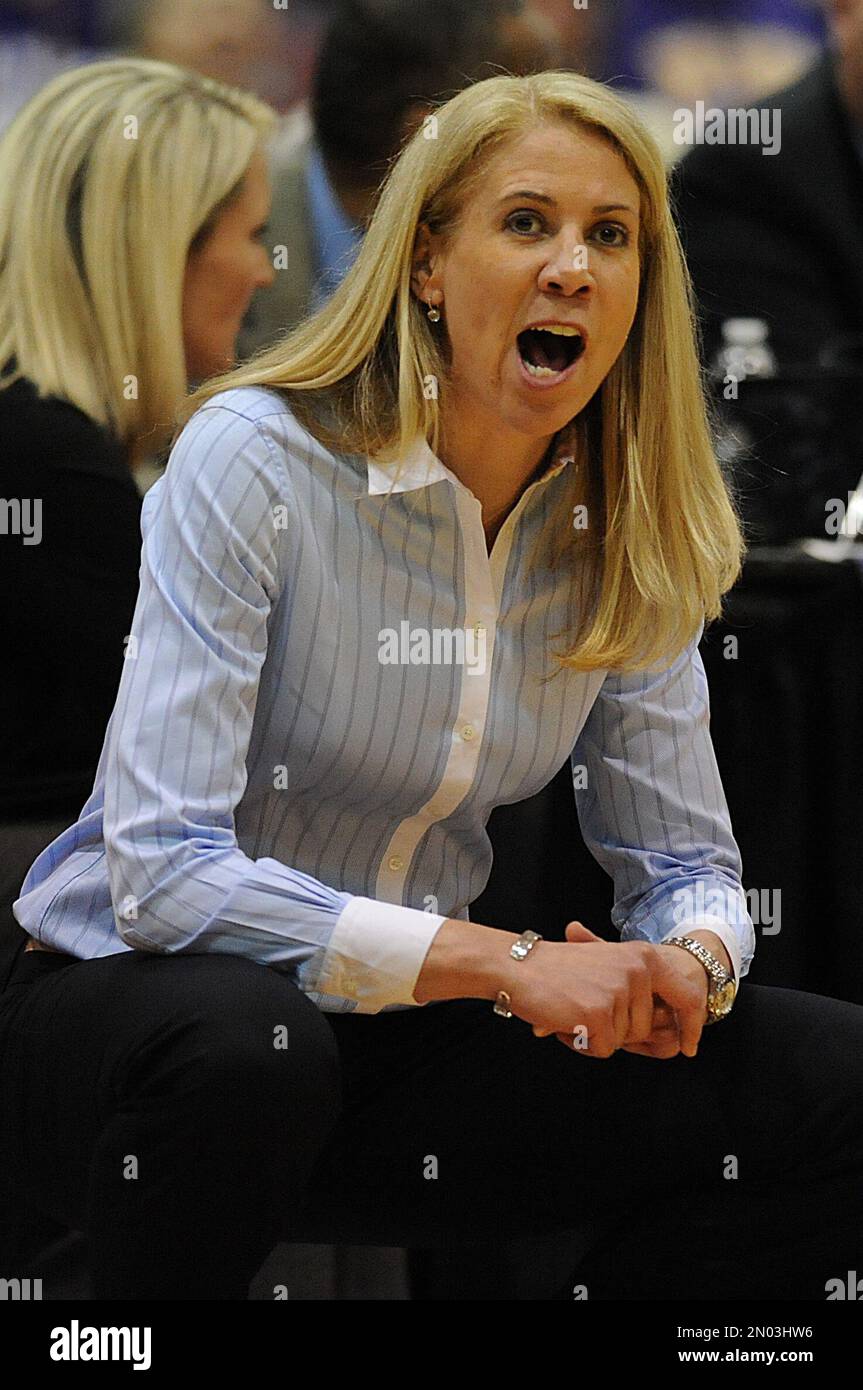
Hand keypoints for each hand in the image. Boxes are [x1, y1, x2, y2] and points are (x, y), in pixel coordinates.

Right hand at [531, 922, 708, 1058]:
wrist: (518, 966)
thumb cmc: (557, 970)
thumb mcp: (608, 964)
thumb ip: (638, 987)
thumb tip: (670, 1030)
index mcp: (644, 956)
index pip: (689, 997)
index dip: (693, 1025)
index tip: (689, 1046)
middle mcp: (638, 971)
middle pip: (646, 1029)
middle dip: (617, 1030)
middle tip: (586, 1010)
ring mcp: (619, 992)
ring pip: (622, 1040)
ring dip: (597, 1036)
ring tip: (572, 1011)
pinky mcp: (599, 1014)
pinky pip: (603, 1049)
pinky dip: (582, 1044)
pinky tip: (565, 1022)